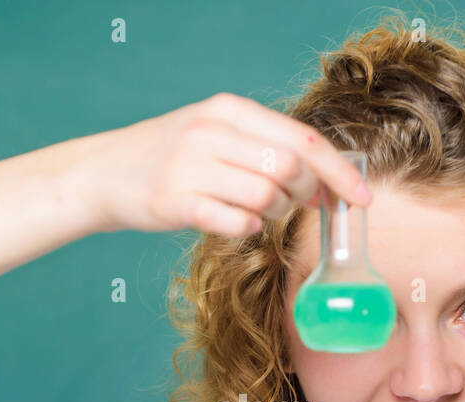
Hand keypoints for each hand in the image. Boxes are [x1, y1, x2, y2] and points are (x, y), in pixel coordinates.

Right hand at [84, 92, 371, 237]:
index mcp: (228, 110)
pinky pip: (235, 222)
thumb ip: (265, 148)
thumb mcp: (215, 133)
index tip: (362, 197)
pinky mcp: (174, 202)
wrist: (103, 173)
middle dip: (305, 194)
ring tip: (256, 212)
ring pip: (267, 196)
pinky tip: (236, 223)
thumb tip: (326, 182)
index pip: (302, 137)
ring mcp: (190, 166)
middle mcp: (211, 132)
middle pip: (290, 167)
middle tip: (293, 204)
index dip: (339, 170)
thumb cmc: (169, 158)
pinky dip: (247, 229)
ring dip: (274, 214)